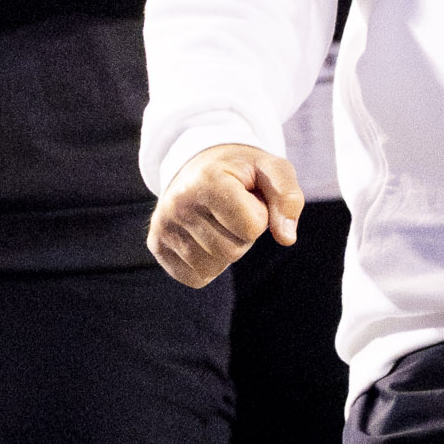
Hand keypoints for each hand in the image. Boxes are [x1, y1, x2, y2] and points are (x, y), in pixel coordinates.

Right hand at [147, 144, 303, 288]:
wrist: (198, 165)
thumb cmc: (242, 171)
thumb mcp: (272, 170)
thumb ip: (287, 198)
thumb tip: (286, 238)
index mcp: (208, 180)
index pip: (253, 226)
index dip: (260, 214)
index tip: (247, 196)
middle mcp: (178, 203)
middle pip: (233, 251)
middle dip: (243, 234)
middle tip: (233, 211)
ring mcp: (163, 226)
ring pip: (214, 267)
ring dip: (226, 249)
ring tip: (219, 221)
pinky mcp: (156, 245)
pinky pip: (196, 278)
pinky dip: (209, 264)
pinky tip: (204, 236)